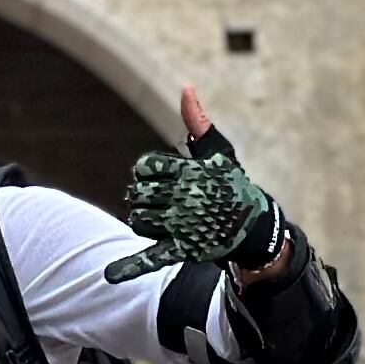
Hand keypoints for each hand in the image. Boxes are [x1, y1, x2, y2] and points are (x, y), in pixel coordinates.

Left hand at [103, 89, 288, 282]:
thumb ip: (197, 123)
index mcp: (189, 172)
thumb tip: (186, 88)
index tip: (158, 176)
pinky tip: (109, 275)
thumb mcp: (218, 153)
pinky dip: (129, 268)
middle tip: (159, 201)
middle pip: (137, 195)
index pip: (144, 168)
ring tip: (160, 218)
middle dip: (142, 197)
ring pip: (138, 221)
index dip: (146, 172)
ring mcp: (182, 225)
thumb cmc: (233, 186)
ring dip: (142, 219)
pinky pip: (150, 258)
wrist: (255, 226)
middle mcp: (184, 198)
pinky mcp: (182, 250)